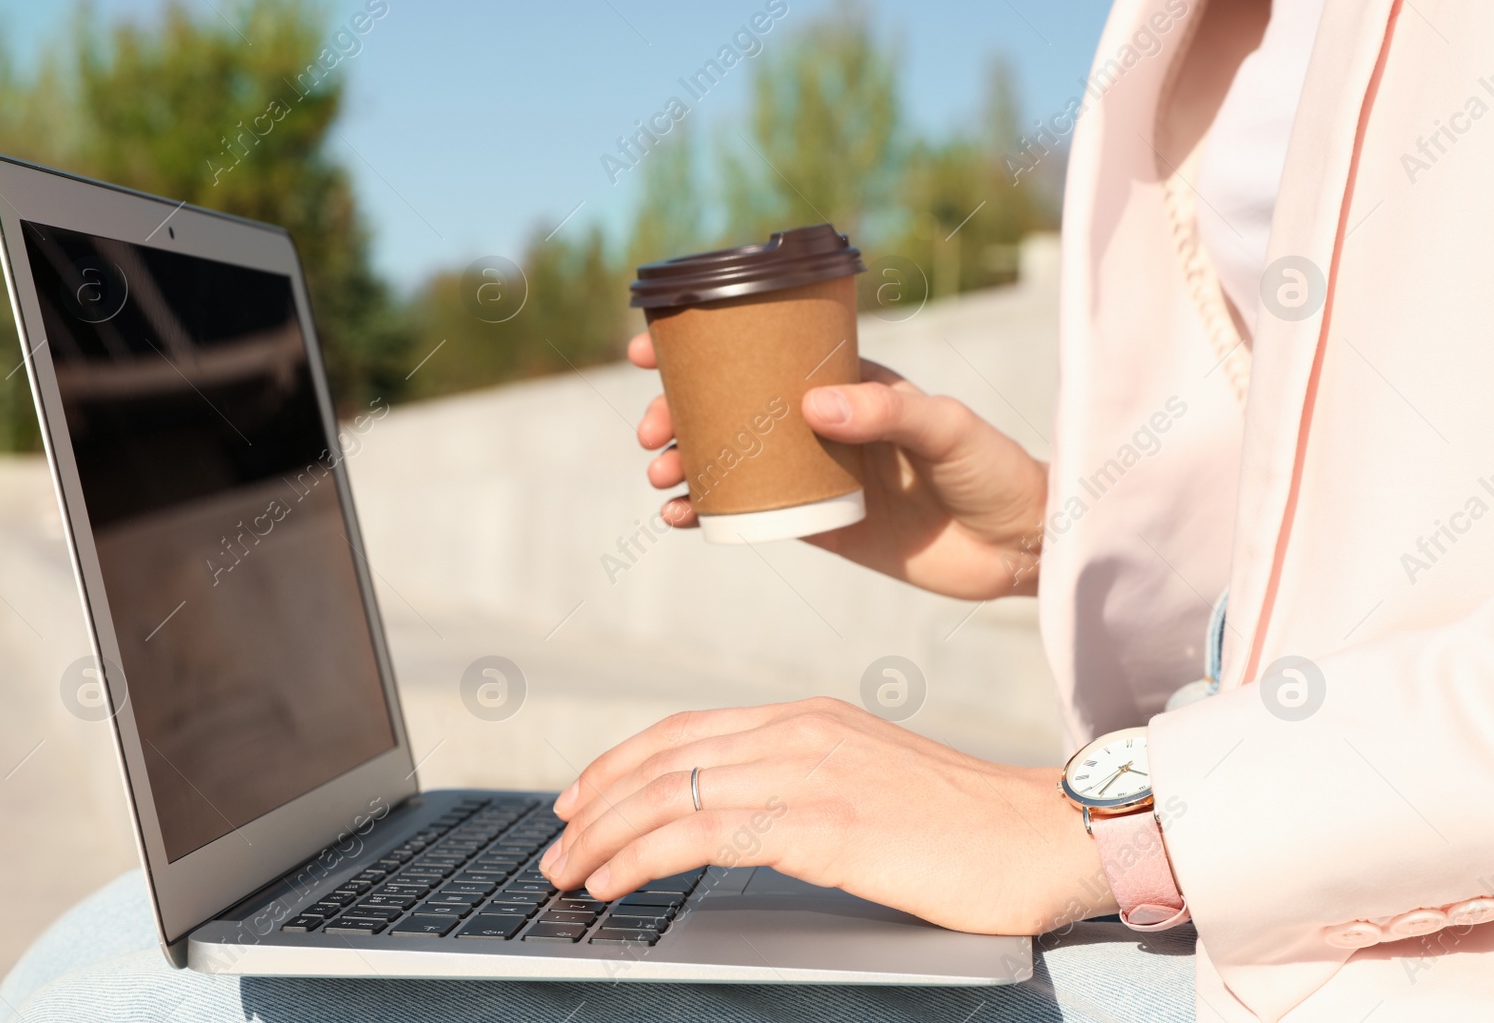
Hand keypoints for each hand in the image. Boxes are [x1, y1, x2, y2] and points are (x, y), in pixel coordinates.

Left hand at [539, 697, 1114, 935]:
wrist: (1045, 835)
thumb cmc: (966, 826)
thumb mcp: (870, 785)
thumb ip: (805, 787)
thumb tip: (741, 821)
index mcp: (809, 718)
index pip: (685, 731)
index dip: (620, 763)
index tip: (580, 797)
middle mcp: (800, 731)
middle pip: (664, 756)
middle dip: (595, 801)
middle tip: (554, 841)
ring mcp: (810, 771)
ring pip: (672, 792)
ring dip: (604, 834)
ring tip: (567, 872)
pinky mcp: (823, 822)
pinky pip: (705, 831)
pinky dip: (643, 855)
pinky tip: (615, 881)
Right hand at [628, 333, 1046, 598]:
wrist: (1020, 546)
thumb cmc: (994, 471)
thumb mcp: (948, 431)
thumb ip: (888, 413)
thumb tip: (812, 405)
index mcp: (848, 382)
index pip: (764, 352)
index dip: (704, 346)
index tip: (652, 349)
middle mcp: (822, 422)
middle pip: (731, 406)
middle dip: (679, 411)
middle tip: (652, 433)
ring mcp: (815, 472)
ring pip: (731, 458)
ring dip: (686, 461)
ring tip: (661, 477)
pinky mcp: (817, 523)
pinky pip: (749, 511)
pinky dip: (708, 512)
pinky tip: (679, 518)